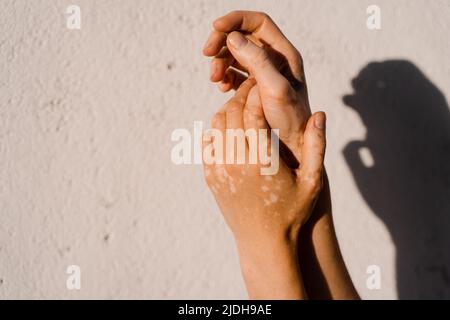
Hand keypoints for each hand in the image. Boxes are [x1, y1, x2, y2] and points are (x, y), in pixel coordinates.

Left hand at [202, 78, 325, 298]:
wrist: (264, 242)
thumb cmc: (292, 212)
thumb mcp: (312, 182)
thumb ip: (316, 147)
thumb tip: (319, 113)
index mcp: (261, 160)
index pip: (253, 111)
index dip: (258, 91)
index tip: (264, 81)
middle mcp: (235, 162)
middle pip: (232, 112)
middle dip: (243, 94)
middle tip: (254, 86)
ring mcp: (219, 169)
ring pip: (217, 124)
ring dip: (230, 109)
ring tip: (245, 105)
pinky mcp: (211, 176)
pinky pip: (209, 141)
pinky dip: (219, 128)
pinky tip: (234, 127)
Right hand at [203, 11, 310, 160]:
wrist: (290, 148)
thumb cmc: (288, 121)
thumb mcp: (275, 88)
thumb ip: (256, 61)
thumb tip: (232, 38)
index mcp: (283, 54)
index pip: (258, 23)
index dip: (235, 20)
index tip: (215, 27)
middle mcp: (274, 61)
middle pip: (242, 36)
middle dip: (222, 42)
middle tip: (206, 54)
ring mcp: (262, 74)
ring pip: (235, 55)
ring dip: (220, 62)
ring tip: (215, 79)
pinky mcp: (253, 88)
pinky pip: (234, 73)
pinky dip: (224, 76)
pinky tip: (222, 88)